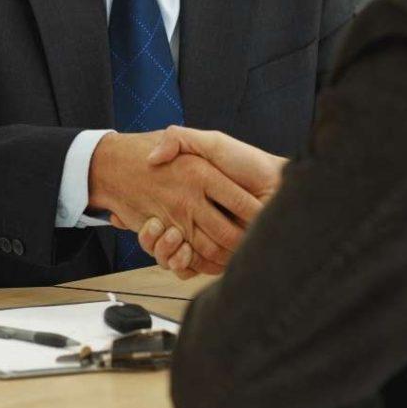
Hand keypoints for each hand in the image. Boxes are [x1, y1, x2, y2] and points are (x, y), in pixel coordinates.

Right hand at [137, 127, 286, 277]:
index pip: (155, 211)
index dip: (142, 217)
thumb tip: (152, 158)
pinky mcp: (219, 254)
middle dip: (153, 238)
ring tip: (169, 236)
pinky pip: (192, 267)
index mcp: (192, 192)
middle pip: (162, 237)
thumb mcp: (209, 142)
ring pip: (174, 254)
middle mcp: (197, 215)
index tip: (128, 214)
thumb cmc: (246, 160)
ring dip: (165, 250)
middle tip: (153, 226)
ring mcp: (207, 235)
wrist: (277, 183)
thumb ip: (179, 140)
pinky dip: (183, 264)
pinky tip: (183, 251)